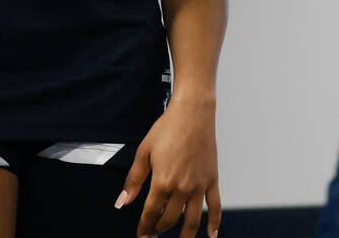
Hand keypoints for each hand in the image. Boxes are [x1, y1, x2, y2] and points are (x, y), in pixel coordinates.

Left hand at [120, 94, 220, 237]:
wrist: (193, 113)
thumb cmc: (167, 128)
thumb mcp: (144, 152)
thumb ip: (134, 180)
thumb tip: (123, 202)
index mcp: (163, 181)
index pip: (151, 212)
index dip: (144, 227)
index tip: (141, 235)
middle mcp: (182, 188)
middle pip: (170, 218)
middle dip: (159, 229)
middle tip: (154, 233)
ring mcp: (199, 185)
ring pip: (192, 220)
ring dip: (185, 235)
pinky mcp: (212, 180)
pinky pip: (215, 206)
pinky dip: (214, 223)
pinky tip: (211, 235)